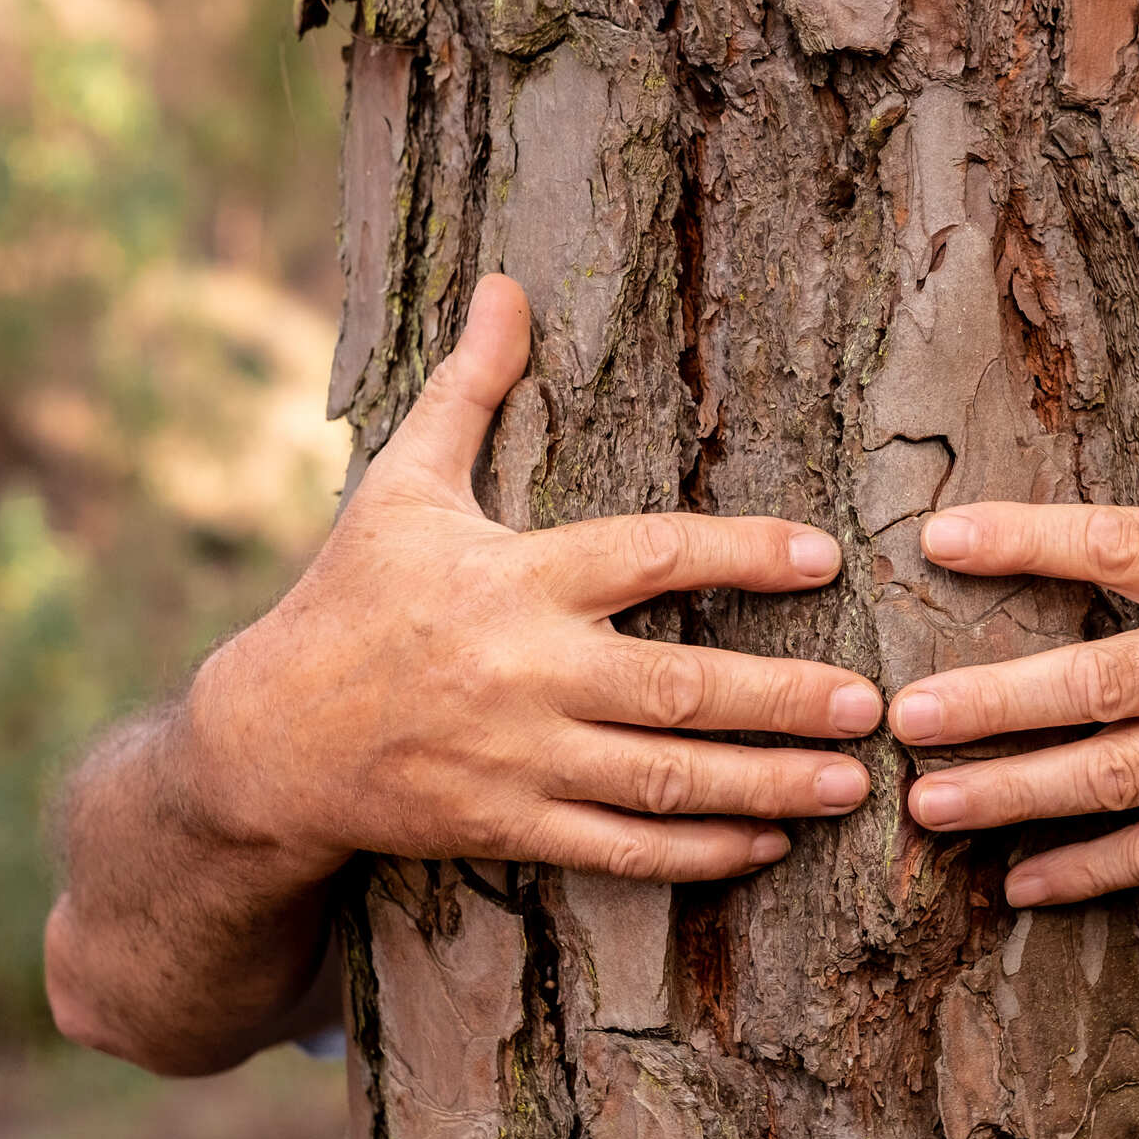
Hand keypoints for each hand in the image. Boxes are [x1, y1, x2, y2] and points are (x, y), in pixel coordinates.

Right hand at [186, 275, 883, 882]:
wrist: (266, 741)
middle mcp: (525, 670)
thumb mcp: (402, 485)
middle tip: (872, 704)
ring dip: (764, 784)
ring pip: (664, 780)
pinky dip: (697, 853)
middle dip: (783, 698)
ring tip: (848, 782)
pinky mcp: (508, 827)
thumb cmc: (348, 600)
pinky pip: (620, 850)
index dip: (742, 554)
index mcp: (514, 578)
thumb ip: (470, 391)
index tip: (825, 559)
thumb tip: (506, 285)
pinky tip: (765, 844)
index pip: (649, 555)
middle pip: (679, 686)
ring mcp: (519, 758)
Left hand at [887, 265, 1138, 906]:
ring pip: (1117, 778)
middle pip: (1097, 682)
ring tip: (926, 805)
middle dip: (993, 700)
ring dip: (1016, 794)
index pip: (1120, 543)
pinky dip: (1094, 872)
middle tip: (899, 714)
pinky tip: (1018, 884)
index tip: (937, 538)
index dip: (1027, 541)